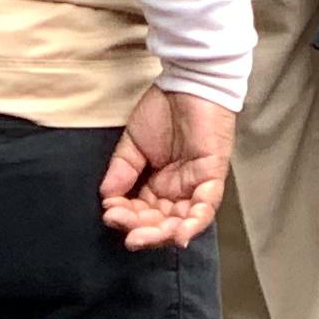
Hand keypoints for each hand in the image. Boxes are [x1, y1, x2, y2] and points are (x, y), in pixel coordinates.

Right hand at [98, 88, 234, 249]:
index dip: (126, 217)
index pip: (140, 211)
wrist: (189, 81)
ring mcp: (195, 186)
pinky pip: (205, 208)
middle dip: (142, 231)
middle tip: (127, 232)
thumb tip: (106, 196)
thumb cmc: (163, 108)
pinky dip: (193, 225)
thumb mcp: (133, 142)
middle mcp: (176, 191)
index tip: (110, 213)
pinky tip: (178, 237)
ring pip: (180, 222)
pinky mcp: (212, 177)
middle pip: (160, 223)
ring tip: (142, 235)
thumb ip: (122, 170)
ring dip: (162, 234)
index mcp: (156, 184)